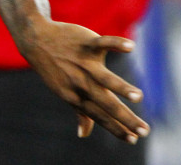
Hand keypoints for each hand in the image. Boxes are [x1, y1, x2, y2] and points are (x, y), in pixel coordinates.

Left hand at [22, 18, 149, 143]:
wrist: (35, 39)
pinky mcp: (85, 42)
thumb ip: (80, 112)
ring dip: (121, 87)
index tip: (134, 139)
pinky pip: (102, 43)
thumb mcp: (65, 92)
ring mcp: (83, 62)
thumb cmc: (55, 69)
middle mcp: (81, 82)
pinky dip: (116, 43)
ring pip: (104, 77)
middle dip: (125, 118)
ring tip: (138, 97)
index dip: (116, 128)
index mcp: (78, 96)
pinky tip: (131, 47)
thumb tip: (83, 134)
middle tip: (145, 130)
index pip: (99, 116)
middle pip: (106, 103)